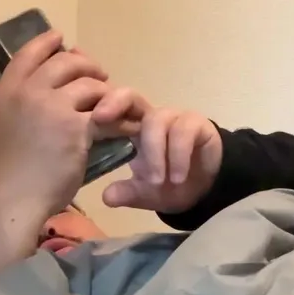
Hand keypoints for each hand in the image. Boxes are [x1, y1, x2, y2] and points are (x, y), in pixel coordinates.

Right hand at [0, 30, 111, 244]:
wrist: (12, 199)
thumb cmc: (1, 172)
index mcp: (5, 92)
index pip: (28, 55)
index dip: (46, 43)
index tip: (60, 38)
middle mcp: (28, 93)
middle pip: (64, 64)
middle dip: (85, 65)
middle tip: (98, 74)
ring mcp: (53, 108)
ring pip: (89, 86)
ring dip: (105, 92)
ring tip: (114, 103)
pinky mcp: (76, 128)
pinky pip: (105, 115)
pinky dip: (120, 120)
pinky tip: (127, 126)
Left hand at [95, 106, 222, 214]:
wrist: (205, 191)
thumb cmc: (169, 185)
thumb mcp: (144, 194)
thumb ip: (126, 193)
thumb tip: (106, 197)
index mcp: (132, 128)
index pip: (112, 108)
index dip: (99, 108)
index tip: (88, 119)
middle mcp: (151, 117)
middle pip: (130, 96)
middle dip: (115, 104)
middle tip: (102, 119)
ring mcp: (175, 118)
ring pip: (157, 121)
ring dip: (155, 153)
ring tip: (158, 182)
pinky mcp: (198, 125)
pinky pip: (184, 132)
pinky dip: (178, 155)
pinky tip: (177, 177)